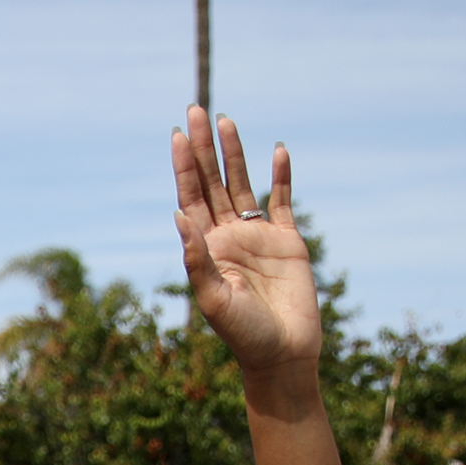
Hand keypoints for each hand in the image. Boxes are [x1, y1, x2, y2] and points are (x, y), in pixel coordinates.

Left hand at [172, 108, 320, 377]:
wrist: (283, 354)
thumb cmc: (243, 334)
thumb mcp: (213, 299)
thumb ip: (195, 258)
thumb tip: (177, 215)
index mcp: (207, 247)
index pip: (191, 197)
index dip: (184, 166)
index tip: (177, 134)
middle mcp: (229, 236)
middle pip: (214, 181)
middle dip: (204, 147)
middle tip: (196, 110)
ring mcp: (258, 236)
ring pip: (243, 185)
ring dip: (235, 154)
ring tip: (226, 120)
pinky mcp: (288, 241)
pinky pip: (283, 202)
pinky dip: (281, 177)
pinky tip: (278, 152)